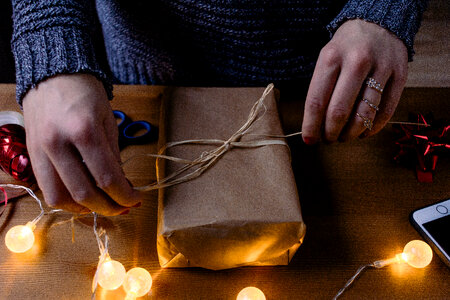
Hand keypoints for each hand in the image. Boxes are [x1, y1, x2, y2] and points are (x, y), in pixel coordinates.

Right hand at [23, 74, 141, 214]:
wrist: (53, 74)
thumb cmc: (86, 94)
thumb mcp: (109, 121)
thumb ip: (114, 156)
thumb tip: (122, 186)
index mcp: (84, 131)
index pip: (107, 178)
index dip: (125, 196)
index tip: (136, 200)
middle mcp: (59, 143)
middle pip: (83, 193)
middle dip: (108, 207)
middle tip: (123, 207)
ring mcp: (41, 150)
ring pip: (60, 198)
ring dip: (84, 209)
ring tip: (102, 205)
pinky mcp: (32, 154)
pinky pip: (46, 189)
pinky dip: (66, 200)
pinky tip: (82, 198)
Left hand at [302, 19, 407, 143]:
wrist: (377, 23)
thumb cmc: (346, 48)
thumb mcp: (326, 59)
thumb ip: (320, 90)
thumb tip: (315, 127)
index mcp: (331, 57)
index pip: (316, 100)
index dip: (311, 125)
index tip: (309, 140)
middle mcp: (357, 61)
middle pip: (339, 111)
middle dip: (331, 133)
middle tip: (328, 140)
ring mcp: (381, 68)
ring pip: (364, 114)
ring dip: (351, 133)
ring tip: (344, 137)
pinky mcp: (400, 75)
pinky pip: (386, 111)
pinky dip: (373, 128)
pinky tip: (364, 132)